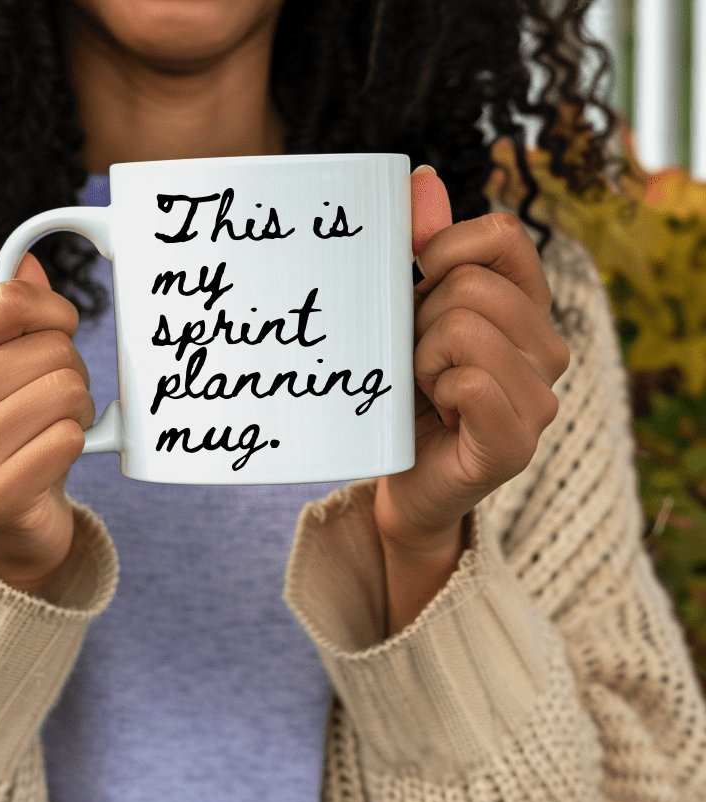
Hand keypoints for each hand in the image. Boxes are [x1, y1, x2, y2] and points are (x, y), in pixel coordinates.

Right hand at [0, 253, 94, 595]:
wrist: (11, 518)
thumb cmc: (17, 431)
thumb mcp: (11, 367)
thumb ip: (16, 316)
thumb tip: (29, 262)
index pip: (8, 300)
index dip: (54, 312)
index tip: (61, 332)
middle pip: (49, 349)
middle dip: (73, 372)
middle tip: (58, 401)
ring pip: (65, 392)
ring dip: (80, 411)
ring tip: (58, 428)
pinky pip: (67, 440)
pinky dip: (76, 446)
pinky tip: (55, 459)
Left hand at [374, 168, 569, 555]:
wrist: (398, 478)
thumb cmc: (405, 393)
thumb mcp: (407, 315)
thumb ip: (419, 249)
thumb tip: (422, 178)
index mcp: (526, 307)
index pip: (501, 235)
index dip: (443, 250)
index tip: (417, 289)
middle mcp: (547, 348)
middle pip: (471, 286)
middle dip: (420, 322)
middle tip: (417, 363)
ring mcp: (540, 398)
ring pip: (465, 330)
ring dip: (422, 361)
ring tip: (426, 391)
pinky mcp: (515, 443)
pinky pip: (471, 381)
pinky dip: (437, 391)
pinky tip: (440, 413)